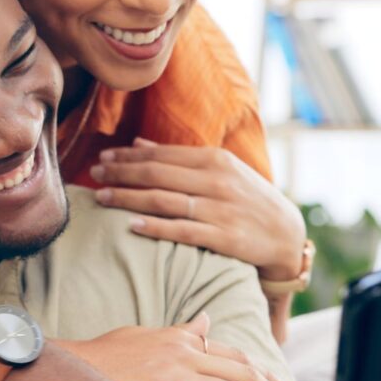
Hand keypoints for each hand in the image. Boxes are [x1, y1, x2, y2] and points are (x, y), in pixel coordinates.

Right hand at [59, 313, 308, 380]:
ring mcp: (175, 373)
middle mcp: (184, 353)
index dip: (266, 376)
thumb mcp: (145, 335)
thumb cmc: (103, 357)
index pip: (235, 356)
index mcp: (182, 340)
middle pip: (244, 374)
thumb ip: (180, 331)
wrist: (72, 368)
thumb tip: (206, 320)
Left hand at [91, 138, 305, 282]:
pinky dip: (156, 227)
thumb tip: (138, 143)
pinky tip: (132, 225)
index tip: (102, 157)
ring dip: (128, 198)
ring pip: (164, 200)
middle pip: (157, 174)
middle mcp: (217, 181)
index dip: (128, 156)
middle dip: (121, 173)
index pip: (161, 154)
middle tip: (94, 174)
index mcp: (215, 160)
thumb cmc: (245, 198)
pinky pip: (182, 231)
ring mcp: (220, 209)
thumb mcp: (219, 170)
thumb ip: (178, 158)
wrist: (286, 234)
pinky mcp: (225, 238)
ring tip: (101, 197)